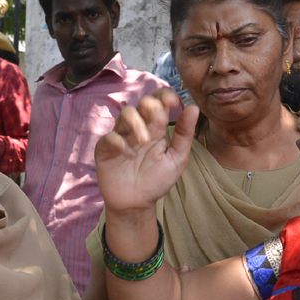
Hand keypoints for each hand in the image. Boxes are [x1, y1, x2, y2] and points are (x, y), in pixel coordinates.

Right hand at [95, 88, 197, 214]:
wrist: (136, 203)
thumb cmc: (156, 180)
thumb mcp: (177, 158)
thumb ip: (184, 134)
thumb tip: (193, 107)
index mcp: (156, 127)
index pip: (158, 101)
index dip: (165, 96)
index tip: (174, 102)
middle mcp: (138, 128)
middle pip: (141, 102)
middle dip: (151, 107)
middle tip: (160, 122)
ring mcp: (121, 136)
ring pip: (125, 113)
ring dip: (137, 123)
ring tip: (144, 142)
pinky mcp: (105, 149)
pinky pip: (110, 137)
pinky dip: (120, 143)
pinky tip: (129, 155)